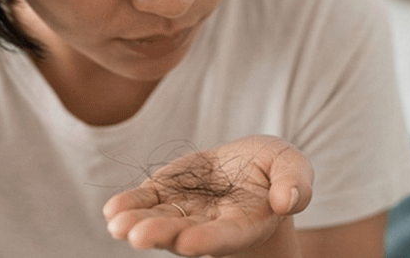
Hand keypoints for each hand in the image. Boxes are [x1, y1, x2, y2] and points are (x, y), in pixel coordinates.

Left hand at [103, 136, 312, 256]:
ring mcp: (184, 211)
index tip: (190, 244)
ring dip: (137, 224)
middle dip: (161, 235)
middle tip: (137, 237)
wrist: (250, 167)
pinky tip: (113, 211)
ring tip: (117, 225)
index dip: (209, 239)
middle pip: (184, 234)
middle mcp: (210, 225)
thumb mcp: (292, 166)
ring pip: (159, 222)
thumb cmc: (275, 170)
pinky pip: (145, 203)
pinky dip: (129, 206)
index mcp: (245, 223)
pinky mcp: (165, 194)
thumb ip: (295, 183)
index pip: (226, 236)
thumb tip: (287, 201)